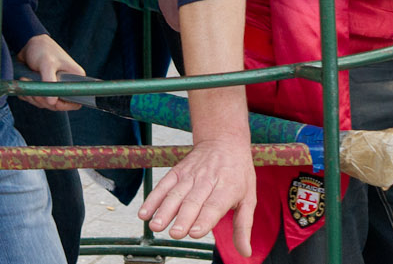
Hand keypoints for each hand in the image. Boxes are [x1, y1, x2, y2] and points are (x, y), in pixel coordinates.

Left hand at [16, 34, 85, 110]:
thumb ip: (50, 82)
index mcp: (75, 78)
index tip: (49, 101)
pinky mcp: (45, 88)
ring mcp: (55, 87)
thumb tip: (53, 102)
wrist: (29, 44)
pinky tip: (24, 86)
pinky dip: (29, 96)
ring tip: (25, 82)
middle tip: (32, 91)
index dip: (63, 105)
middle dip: (42, 100)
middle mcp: (67, 84)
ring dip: (33, 97)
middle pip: (57, 104)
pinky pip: (37, 99)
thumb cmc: (42, 49)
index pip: (75, 100)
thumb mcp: (47, 63)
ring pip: (45, 103)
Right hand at [138, 137, 256, 257]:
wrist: (224, 140)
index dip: (205, 218)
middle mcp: (208, 180)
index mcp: (228, 187)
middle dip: (183, 218)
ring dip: (164, 210)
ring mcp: (191, 174)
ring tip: (156, 226)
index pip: (215, 205)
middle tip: (175, 234)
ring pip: (176, 193)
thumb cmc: (238, 174)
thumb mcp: (248, 197)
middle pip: (193, 201)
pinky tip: (144, 213)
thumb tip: (245, 253)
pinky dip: (153, 199)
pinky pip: (163, 185)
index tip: (195, 232)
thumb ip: (243, 226)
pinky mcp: (178, 171)